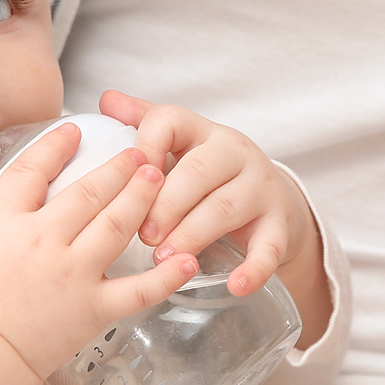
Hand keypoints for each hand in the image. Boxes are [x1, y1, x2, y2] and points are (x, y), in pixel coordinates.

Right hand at [0, 122, 197, 379]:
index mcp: (8, 223)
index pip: (35, 171)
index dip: (55, 146)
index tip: (74, 131)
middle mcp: (47, 241)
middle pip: (89, 192)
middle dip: (117, 166)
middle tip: (138, 149)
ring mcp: (75, 274)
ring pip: (117, 226)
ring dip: (141, 198)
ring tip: (160, 176)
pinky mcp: (95, 309)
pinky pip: (138, 291)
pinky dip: (167, 277)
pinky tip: (189, 259)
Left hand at [98, 90, 322, 306]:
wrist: (269, 197)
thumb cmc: (208, 173)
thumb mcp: (180, 145)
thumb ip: (143, 124)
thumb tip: (105, 99)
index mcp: (202, 131)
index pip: (170, 121)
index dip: (145, 145)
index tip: (125, 176)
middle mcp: (235, 153)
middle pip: (199, 170)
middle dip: (166, 203)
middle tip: (141, 234)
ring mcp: (261, 188)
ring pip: (226, 207)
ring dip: (193, 234)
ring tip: (166, 258)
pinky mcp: (279, 224)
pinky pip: (270, 247)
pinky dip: (253, 269)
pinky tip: (235, 285)